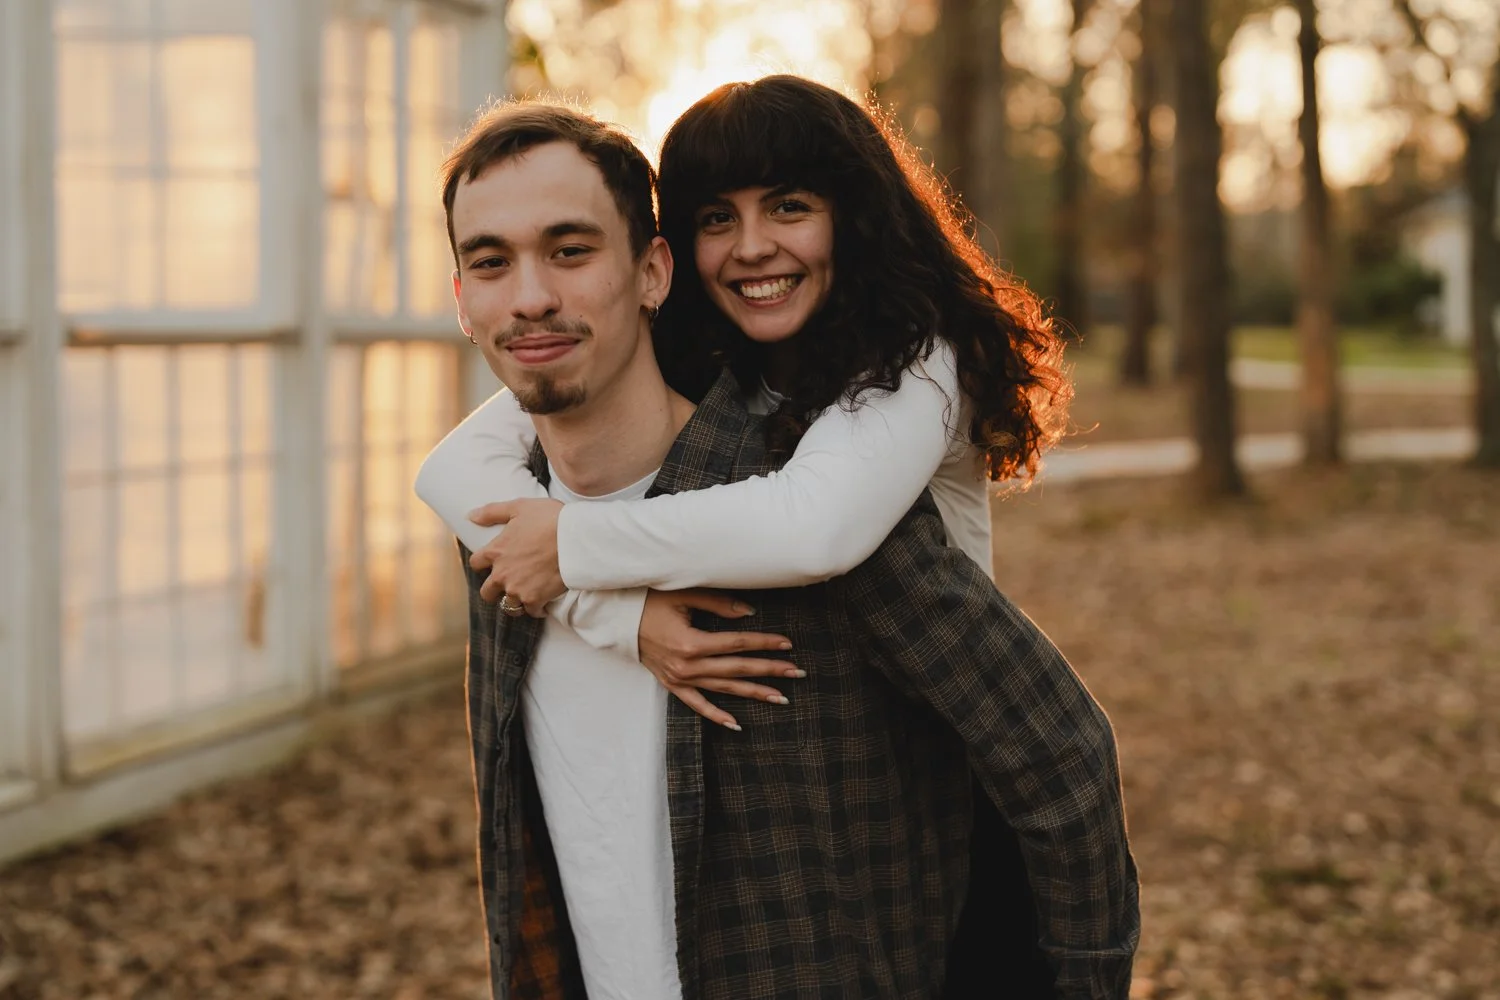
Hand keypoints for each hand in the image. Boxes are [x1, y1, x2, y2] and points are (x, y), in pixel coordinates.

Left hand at [468, 498, 565, 613]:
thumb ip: (492, 512)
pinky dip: (536, 609)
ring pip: (508, 605)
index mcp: (496, 551)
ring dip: (514, 601)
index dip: (483, 563)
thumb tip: (470, 516)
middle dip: (494, 590)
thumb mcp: (519, 507)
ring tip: (525, 595)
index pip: (476, 563)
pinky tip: (542, 603)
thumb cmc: (549, 519)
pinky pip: (531, 611)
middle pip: (487, 592)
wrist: (576, 538)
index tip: (492, 563)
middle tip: (507, 584)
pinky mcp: (535, 599)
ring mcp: (518, 589)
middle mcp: (502, 574)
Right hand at [638, 589, 803, 731]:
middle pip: (736, 669)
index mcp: (691, 643)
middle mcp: (687, 666)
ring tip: (780, 698)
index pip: (737, 644)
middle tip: (796, 673)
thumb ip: (718, 604)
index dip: (763, 643)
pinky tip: (736, 724)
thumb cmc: (650, 602)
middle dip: (769, 670)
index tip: (787, 644)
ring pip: (723, 689)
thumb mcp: (683, 596)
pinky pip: (697, 705)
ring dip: (753, 693)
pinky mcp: (672, 685)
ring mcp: (679, 679)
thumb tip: (749, 613)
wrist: (617, 620)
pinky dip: (716, 715)